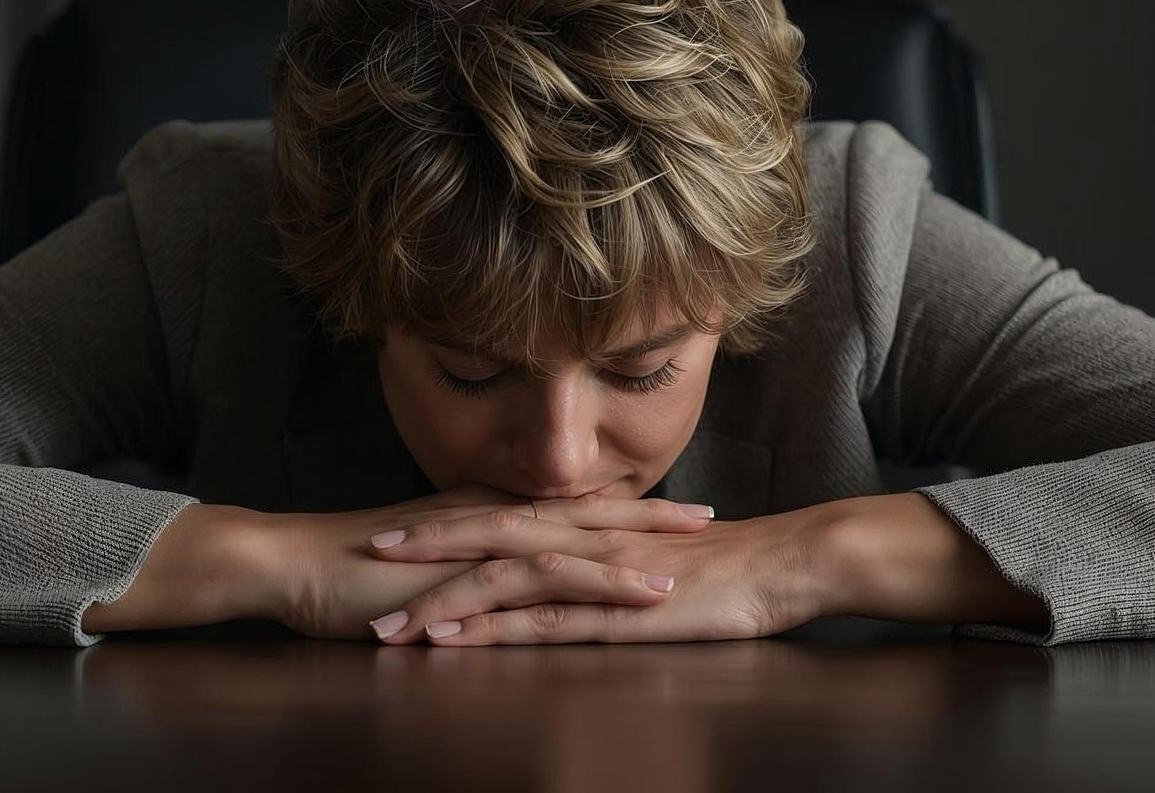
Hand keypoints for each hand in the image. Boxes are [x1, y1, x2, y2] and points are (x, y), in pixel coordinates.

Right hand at [256, 485, 717, 639]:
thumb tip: (491, 579)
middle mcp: (494, 519)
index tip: (668, 511)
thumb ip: (461, 566)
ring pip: (580, 539)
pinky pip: (552, 574)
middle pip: (587, 514)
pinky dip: (603, 581)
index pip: (566, 509)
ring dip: (640, 549)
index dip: (618, 510)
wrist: (293, 564)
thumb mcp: (420, 569)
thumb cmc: (346, 573)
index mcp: (485, 516)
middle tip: (712, 516)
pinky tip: (642, 594)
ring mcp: (486, 541)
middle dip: (652, 517)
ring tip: (696, 557)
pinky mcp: (475, 570)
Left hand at [364, 499, 835, 644]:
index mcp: (592, 522)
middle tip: (367, 555)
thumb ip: (609, 555)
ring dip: (444, 601)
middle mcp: (585, 537)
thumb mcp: (655, 552)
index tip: (397, 530)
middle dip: (426, 547)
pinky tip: (456, 642)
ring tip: (392, 625)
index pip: (507, 514)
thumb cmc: (729, 562)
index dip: (450, 520)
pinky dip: (494, 629)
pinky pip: (545, 620)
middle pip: (489, 533)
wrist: (788, 560)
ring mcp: (599, 573)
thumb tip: (576, 564)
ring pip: (504, 578)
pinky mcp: (621, 611)